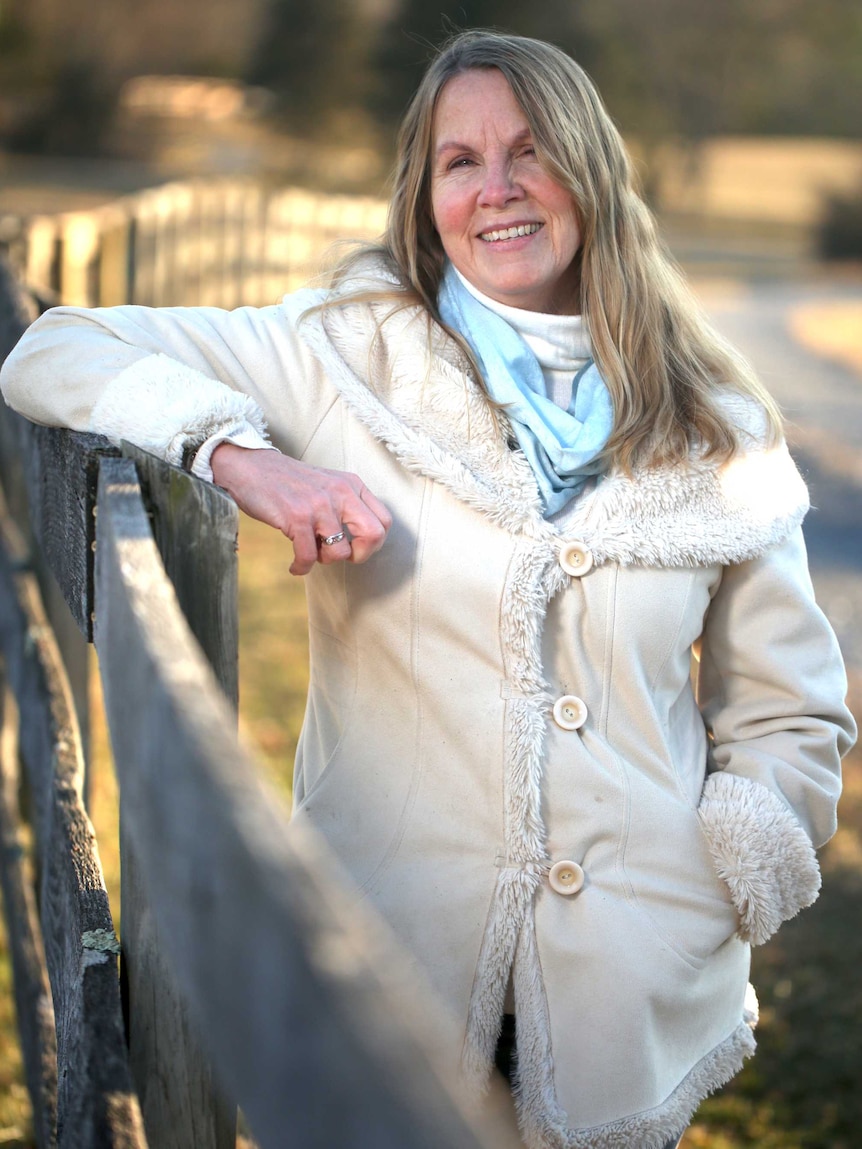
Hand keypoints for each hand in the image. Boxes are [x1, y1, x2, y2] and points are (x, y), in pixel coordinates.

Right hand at [210, 443, 391, 574]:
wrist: (250, 467)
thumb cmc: (288, 482)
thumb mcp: (327, 485)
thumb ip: (346, 505)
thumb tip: (362, 542)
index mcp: (352, 485)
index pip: (384, 521)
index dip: (373, 543)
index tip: (354, 546)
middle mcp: (341, 492)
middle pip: (374, 535)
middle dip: (359, 555)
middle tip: (341, 556)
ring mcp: (319, 504)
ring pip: (339, 552)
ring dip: (324, 560)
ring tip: (310, 552)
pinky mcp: (296, 516)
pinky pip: (308, 557)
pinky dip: (301, 567)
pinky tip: (295, 566)